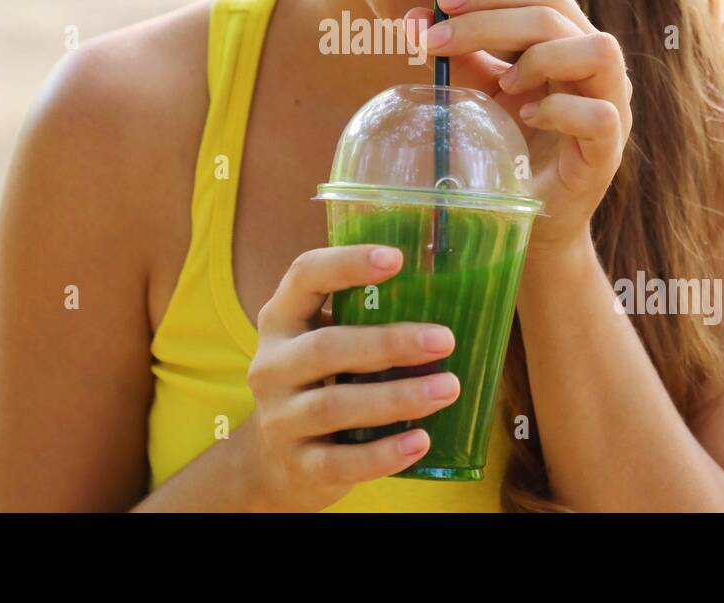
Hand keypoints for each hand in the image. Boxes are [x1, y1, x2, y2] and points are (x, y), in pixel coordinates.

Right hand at [241, 243, 460, 511]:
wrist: (275, 463)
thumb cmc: (320, 385)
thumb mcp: (323, 343)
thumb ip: (364, 321)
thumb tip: (451, 296)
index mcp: (282, 320)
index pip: (305, 276)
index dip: (347, 263)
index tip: (397, 258)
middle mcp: (272, 365)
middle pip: (326, 347)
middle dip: (389, 342)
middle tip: (446, 339)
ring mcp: (279, 419)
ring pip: (335, 405)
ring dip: (397, 397)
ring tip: (448, 388)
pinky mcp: (298, 465)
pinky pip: (342, 462)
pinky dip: (384, 453)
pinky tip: (421, 441)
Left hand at [406, 0, 632, 251]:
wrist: (533, 216)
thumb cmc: (513, 147)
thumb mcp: (483, 93)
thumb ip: (460, 55)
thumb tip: (413, 20)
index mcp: (570, 43)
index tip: (441, 3)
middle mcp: (598, 67)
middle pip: (556, 14)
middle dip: (489, 21)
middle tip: (437, 39)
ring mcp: (612, 105)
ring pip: (599, 50)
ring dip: (541, 57)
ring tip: (504, 83)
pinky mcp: (609, 149)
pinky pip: (598, 115)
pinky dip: (558, 111)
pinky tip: (527, 117)